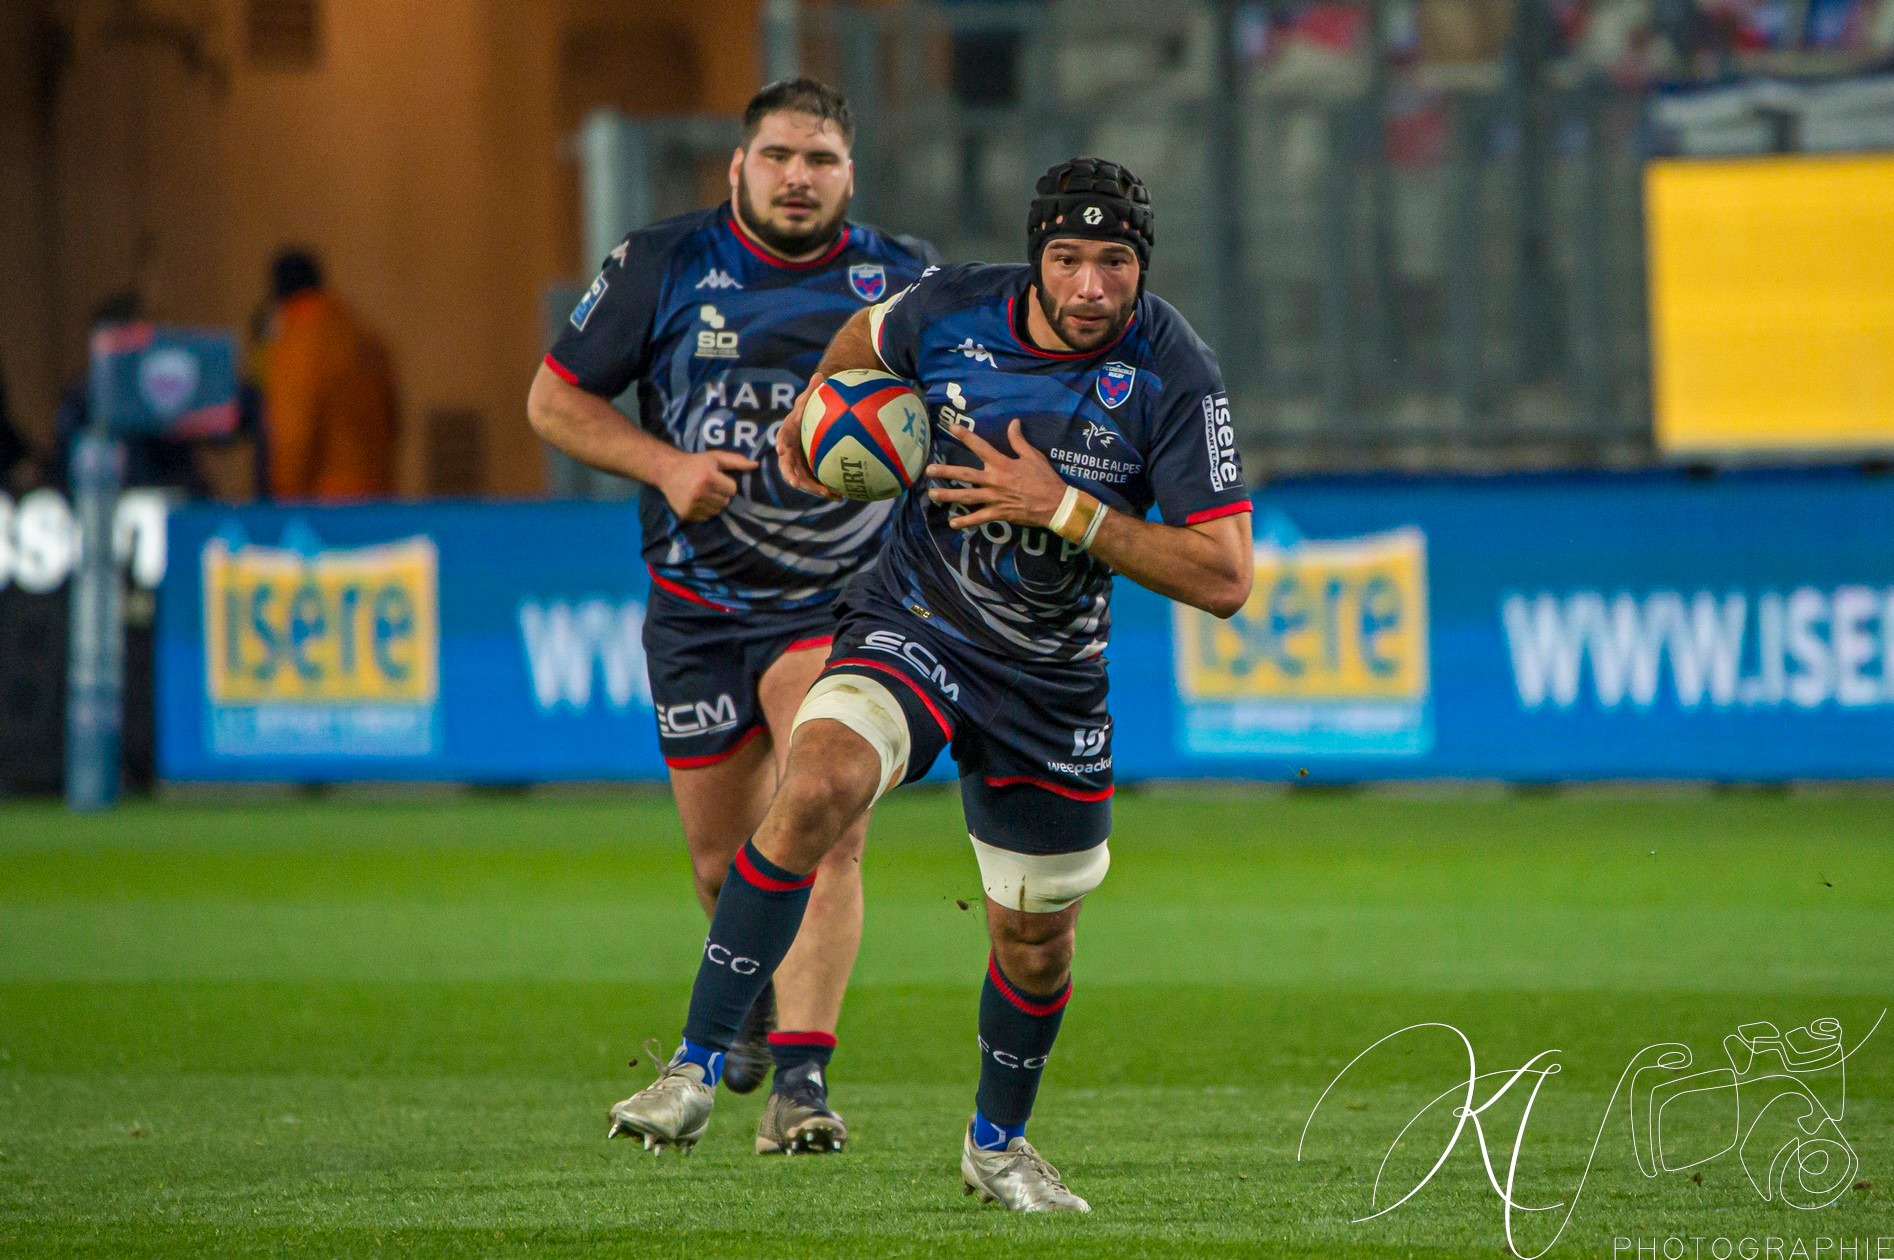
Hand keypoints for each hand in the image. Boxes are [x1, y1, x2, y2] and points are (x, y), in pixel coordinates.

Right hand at [660, 449, 758, 520]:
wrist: (668, 471)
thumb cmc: (695, 463)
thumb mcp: (715, 458)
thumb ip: (736, 461)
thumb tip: (756, 465)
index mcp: (708, 476)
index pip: (732, 490)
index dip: (726, 484)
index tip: (716, 478)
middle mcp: (700, 491)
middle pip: (725, 501)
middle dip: (720, 494)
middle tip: (709, 485)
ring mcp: (692, 504)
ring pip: (717, 511)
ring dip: (713, 503)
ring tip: (702, 492)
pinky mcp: (686, 513)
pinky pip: (706, 517)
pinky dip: (704, 510)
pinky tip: (696, 500)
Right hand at [776, 373, 839, 500]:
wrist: (818, 420)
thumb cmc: (815, 406)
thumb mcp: (814, 396)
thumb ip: (814, 389)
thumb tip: (819, 375)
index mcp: (790, 432)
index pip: (783, 437)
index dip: (782, 444)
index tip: (782, 450)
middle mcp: (792, 450)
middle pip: (788, 464)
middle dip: (791, 475)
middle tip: (796, 483)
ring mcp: (801, 463)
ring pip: (803, 478)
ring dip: (813, 487)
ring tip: (827, 494)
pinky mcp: (811, 472)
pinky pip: (816, 482)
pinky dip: (826, 489)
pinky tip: (840, 496)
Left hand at [925, 419, 1068, 530]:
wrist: (1055, 504)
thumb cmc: (1045, 478)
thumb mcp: (1033, 456)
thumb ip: (1019, 440)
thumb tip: (1013, 422)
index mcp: (1002, 464)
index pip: (980, 446)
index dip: (966, 436)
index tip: (952, 428)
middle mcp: (995, 480)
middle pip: (965, 474)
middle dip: (946, 471)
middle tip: (928, 470)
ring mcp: (995, 498)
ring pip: (967, 496)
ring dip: (948, 495)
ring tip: (932, 494)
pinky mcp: (999, 513)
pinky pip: (979, 518)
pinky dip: (966, 522)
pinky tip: (953, 523)